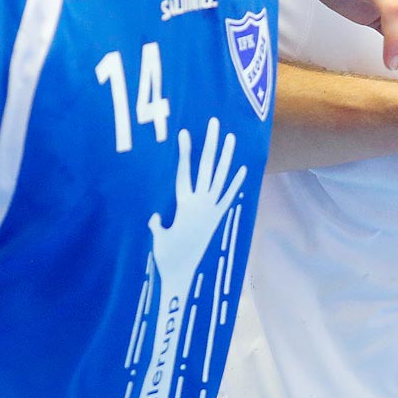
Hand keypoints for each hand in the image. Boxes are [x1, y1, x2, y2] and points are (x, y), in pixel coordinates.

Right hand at [148, 121, 246, 278]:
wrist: (182, 273)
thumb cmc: (165, 255)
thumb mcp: (158, 236)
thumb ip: (158, 223)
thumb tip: (154, 217)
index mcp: (183, 204)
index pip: (184, 171)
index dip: (184, 152)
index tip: (184, 132)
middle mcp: (200, 203)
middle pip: (206, 167)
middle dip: (210, 144)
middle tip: (214, 124)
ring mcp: (212, 209)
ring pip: (221, 177)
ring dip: (227, 157)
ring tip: (231, 137)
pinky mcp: (218, 218)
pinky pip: (229, 196)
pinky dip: (236, 182)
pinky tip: (242, 168)